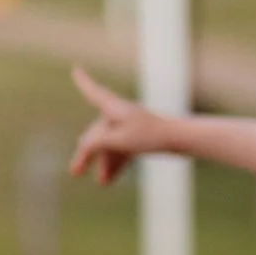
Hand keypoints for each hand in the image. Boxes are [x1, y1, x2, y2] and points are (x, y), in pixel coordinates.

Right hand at [68, 67, 175, 184]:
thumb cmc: (150, 135)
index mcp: (114, 107)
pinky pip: (122, 150)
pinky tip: (109, 180)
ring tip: (102, 184)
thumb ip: (97, 142)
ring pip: (110, 144)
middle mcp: (121, 113)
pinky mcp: (141, 137)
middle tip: (74, 172)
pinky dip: (116, 163)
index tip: (76, 70)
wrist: (181, 138)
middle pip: (98, 133)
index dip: (83, 82)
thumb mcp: (119, 140)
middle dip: (87, 153)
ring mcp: (131, 125)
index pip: (94, 92)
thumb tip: (82, 144)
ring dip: (104, 162)